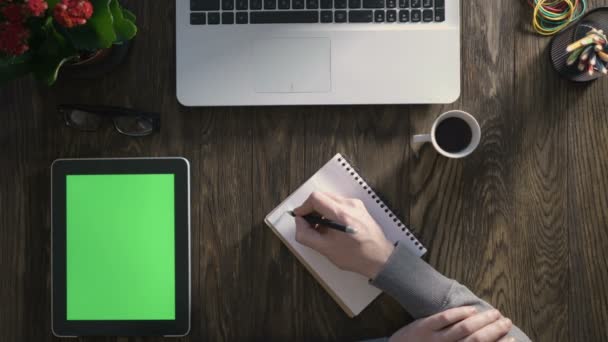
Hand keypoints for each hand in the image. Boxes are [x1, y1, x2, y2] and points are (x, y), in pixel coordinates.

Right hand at [293, 192, 393, 277]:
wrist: (380, 258)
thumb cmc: (356, 256)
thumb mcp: (325, 249)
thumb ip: (306, 235)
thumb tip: (298, 223)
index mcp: (342, 215)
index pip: (316, 198)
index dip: (303, 207)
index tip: (300, 216)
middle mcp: (350, 205)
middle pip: (322, 196)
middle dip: (311, 209)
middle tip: (309, 224)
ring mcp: (356, 205)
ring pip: (329, 199)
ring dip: (320, 211)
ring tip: (321, 228)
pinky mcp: (358, 207)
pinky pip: (338, 203)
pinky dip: (330, 212)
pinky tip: (331, 227)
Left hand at [389, 307, 514, 341]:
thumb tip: (481, 338)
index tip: (513, 339)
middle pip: (478, 340)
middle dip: (496, 331)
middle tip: (507, 322)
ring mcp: (436, 340)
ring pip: (465, 328)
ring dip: (484, 319)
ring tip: (495, 313)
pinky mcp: (423, 327)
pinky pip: (445, 318)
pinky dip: (460, 313)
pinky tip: (472, 309)